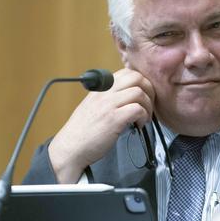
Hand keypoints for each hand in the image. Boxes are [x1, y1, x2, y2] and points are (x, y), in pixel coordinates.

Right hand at [48, 68, 153, 182]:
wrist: (70, 148)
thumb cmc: (83, 131)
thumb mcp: (93, 105)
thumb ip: (108, 97)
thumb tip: (129, 95)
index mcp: (100, 88)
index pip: (127, 72)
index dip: (140, 82)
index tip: (143, 95)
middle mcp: (104, 92)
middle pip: (136, 77)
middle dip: (149, 90)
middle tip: (148, 104)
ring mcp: (108, 104)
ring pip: (139, 92)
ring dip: (148, 105)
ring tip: (144, 117)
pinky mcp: (113, 119)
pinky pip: (137, 109)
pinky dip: (144, 117)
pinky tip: (139, 125)